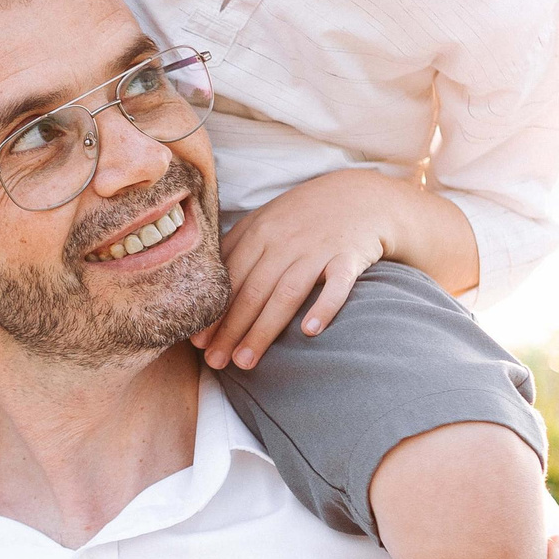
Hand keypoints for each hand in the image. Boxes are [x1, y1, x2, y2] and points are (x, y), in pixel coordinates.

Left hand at [194, 169, 400, 369]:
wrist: (360, 197)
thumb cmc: (304, 215)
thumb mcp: (265, 220)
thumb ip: (236, 247)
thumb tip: (205, 286)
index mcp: (259, 232)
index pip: (230, 278)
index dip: (213, 311)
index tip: (198, 342)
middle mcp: (285, 241)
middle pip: (253, 290)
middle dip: (231, 329)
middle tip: (216, 361)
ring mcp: (318, 249)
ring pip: (286, 293)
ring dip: (264, 329)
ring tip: (246, 361)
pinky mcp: (349, 257)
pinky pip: (337, 284)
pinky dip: (324, 307)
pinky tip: (309, 331)